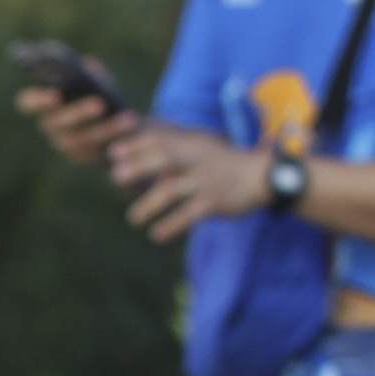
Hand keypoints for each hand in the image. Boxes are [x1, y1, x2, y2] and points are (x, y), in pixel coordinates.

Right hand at [15, 86, 135, 168]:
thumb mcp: (94, 82)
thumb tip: (87, 66)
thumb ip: (88, 74)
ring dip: (107, 127)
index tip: (55, 95)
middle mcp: (49, 126)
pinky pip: (98, 149)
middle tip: (100, 103)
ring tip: (129, 117)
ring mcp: (65, 143)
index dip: (37, 100)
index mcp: (44, 103)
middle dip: (78, 112)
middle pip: (57, 122)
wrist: (111, 124)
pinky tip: (133, 126)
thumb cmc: (97, 95)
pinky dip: (117, 136)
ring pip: (82, 138)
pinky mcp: (83, 156)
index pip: (26, 102)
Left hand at [104, 120, 271, 242]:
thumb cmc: (223, 165)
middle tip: (115, 176)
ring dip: (149, 204)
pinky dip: (170, 226)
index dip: (136, 145)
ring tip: (133, 218)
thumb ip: (174, 152)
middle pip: (165, 158)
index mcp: (192, 145)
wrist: (262, 177)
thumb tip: (137, 158)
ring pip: (173, 190)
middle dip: (139, 165)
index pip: (160, 140)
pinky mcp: (213, 202)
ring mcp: (206, 181)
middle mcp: (198, 159)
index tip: (112, 151)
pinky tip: (155, 235)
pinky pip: (188, 215)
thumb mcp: (201, 150)